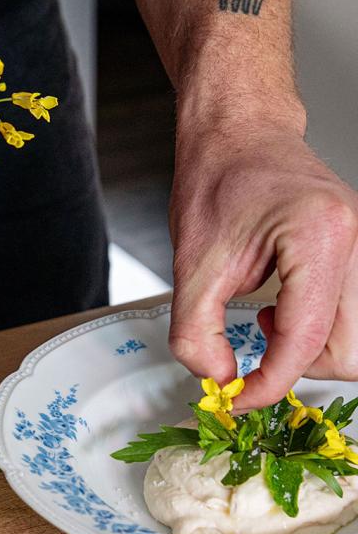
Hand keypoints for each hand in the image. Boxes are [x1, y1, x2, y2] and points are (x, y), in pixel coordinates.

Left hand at [169, 121, 357, 407]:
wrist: (237, 136)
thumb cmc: (218, 178)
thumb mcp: (191, 264)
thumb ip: (197, 333)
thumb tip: (220, 379)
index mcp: (319, 236)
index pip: (308, 340)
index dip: (269, 384)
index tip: (237, 397)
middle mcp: (356, 242)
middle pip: (352, 351)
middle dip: (298, 370)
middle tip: (254, 359)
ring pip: (356, 341)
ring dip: (309, 354)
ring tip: (266, 326)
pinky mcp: (356, 256)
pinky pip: (350, 319)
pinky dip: (316, 334)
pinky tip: (281, 312)